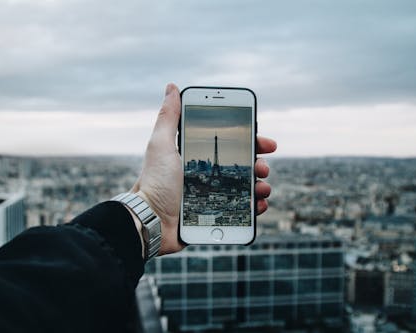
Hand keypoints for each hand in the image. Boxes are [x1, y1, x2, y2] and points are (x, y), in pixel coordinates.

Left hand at [132, 83, 276, 255]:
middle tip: (263, 168)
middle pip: (243, 166)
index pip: (230, 144)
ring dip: (261, 185)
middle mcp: (208, 174)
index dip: (250, 141)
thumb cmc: (154, 182)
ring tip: (263, 188)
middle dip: (259, 164)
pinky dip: (255, 207)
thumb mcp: (161, 145)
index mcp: (198, 156)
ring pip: (246, 187)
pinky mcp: (216, 215)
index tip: (265, 143)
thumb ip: (168, 118)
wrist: (150, 221)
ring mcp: (213, 195)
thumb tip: (172, 87)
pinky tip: (259, 205)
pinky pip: (242, 210)